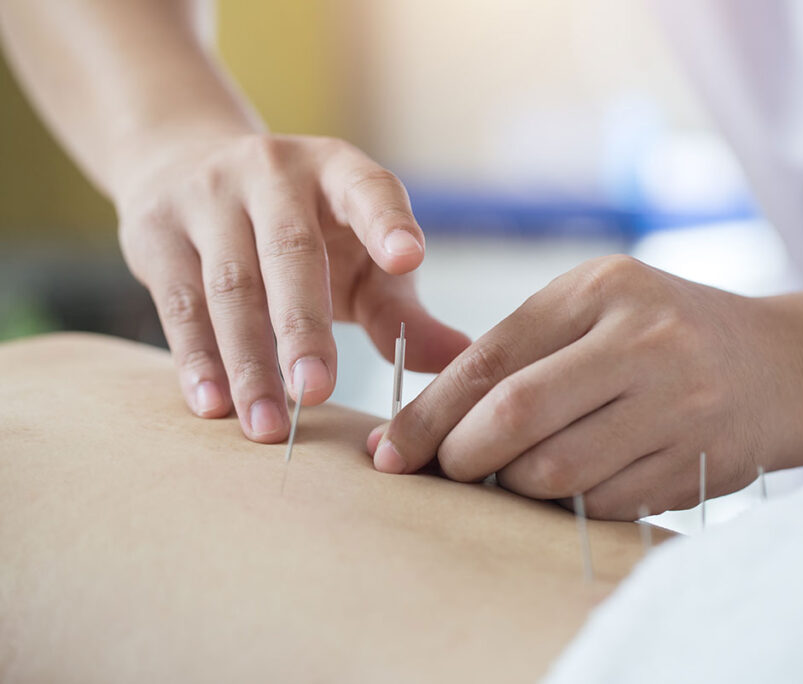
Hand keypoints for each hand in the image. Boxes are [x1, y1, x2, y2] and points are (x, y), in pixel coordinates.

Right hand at [117, 133, 469, 441]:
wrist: (183, 166)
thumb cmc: (302, 233)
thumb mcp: (358, 261)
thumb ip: (403, 312)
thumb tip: (462, 360)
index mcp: (336, 173)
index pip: (367, 188)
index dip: (387, 221)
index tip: (409, 260)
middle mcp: (272, 173)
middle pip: (290, 251)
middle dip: (303, 326)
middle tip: (317, 392)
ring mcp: (208, 198)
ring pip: (230, 286)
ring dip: (249, 362)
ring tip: (269, 426)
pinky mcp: (157, 233)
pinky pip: (178, 304)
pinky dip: (197, 359)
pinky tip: (213, 406)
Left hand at [368, 255, 802, 519]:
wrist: (781, 365)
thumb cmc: (664, 332)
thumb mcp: (597, 307)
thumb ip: (521, 349)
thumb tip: (430, 421)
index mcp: (603, 290)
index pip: (493, 358)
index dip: (430, 413)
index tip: (391, 450)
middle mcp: (644, 342)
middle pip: (519, 417)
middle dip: (464, 456)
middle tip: (448, 470)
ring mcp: (679, 405)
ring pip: (558, 472)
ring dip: (515, 485)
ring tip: (511, 474)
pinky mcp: (698, 461)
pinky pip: (603, 503)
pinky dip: (568, 505)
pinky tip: (570, 484)